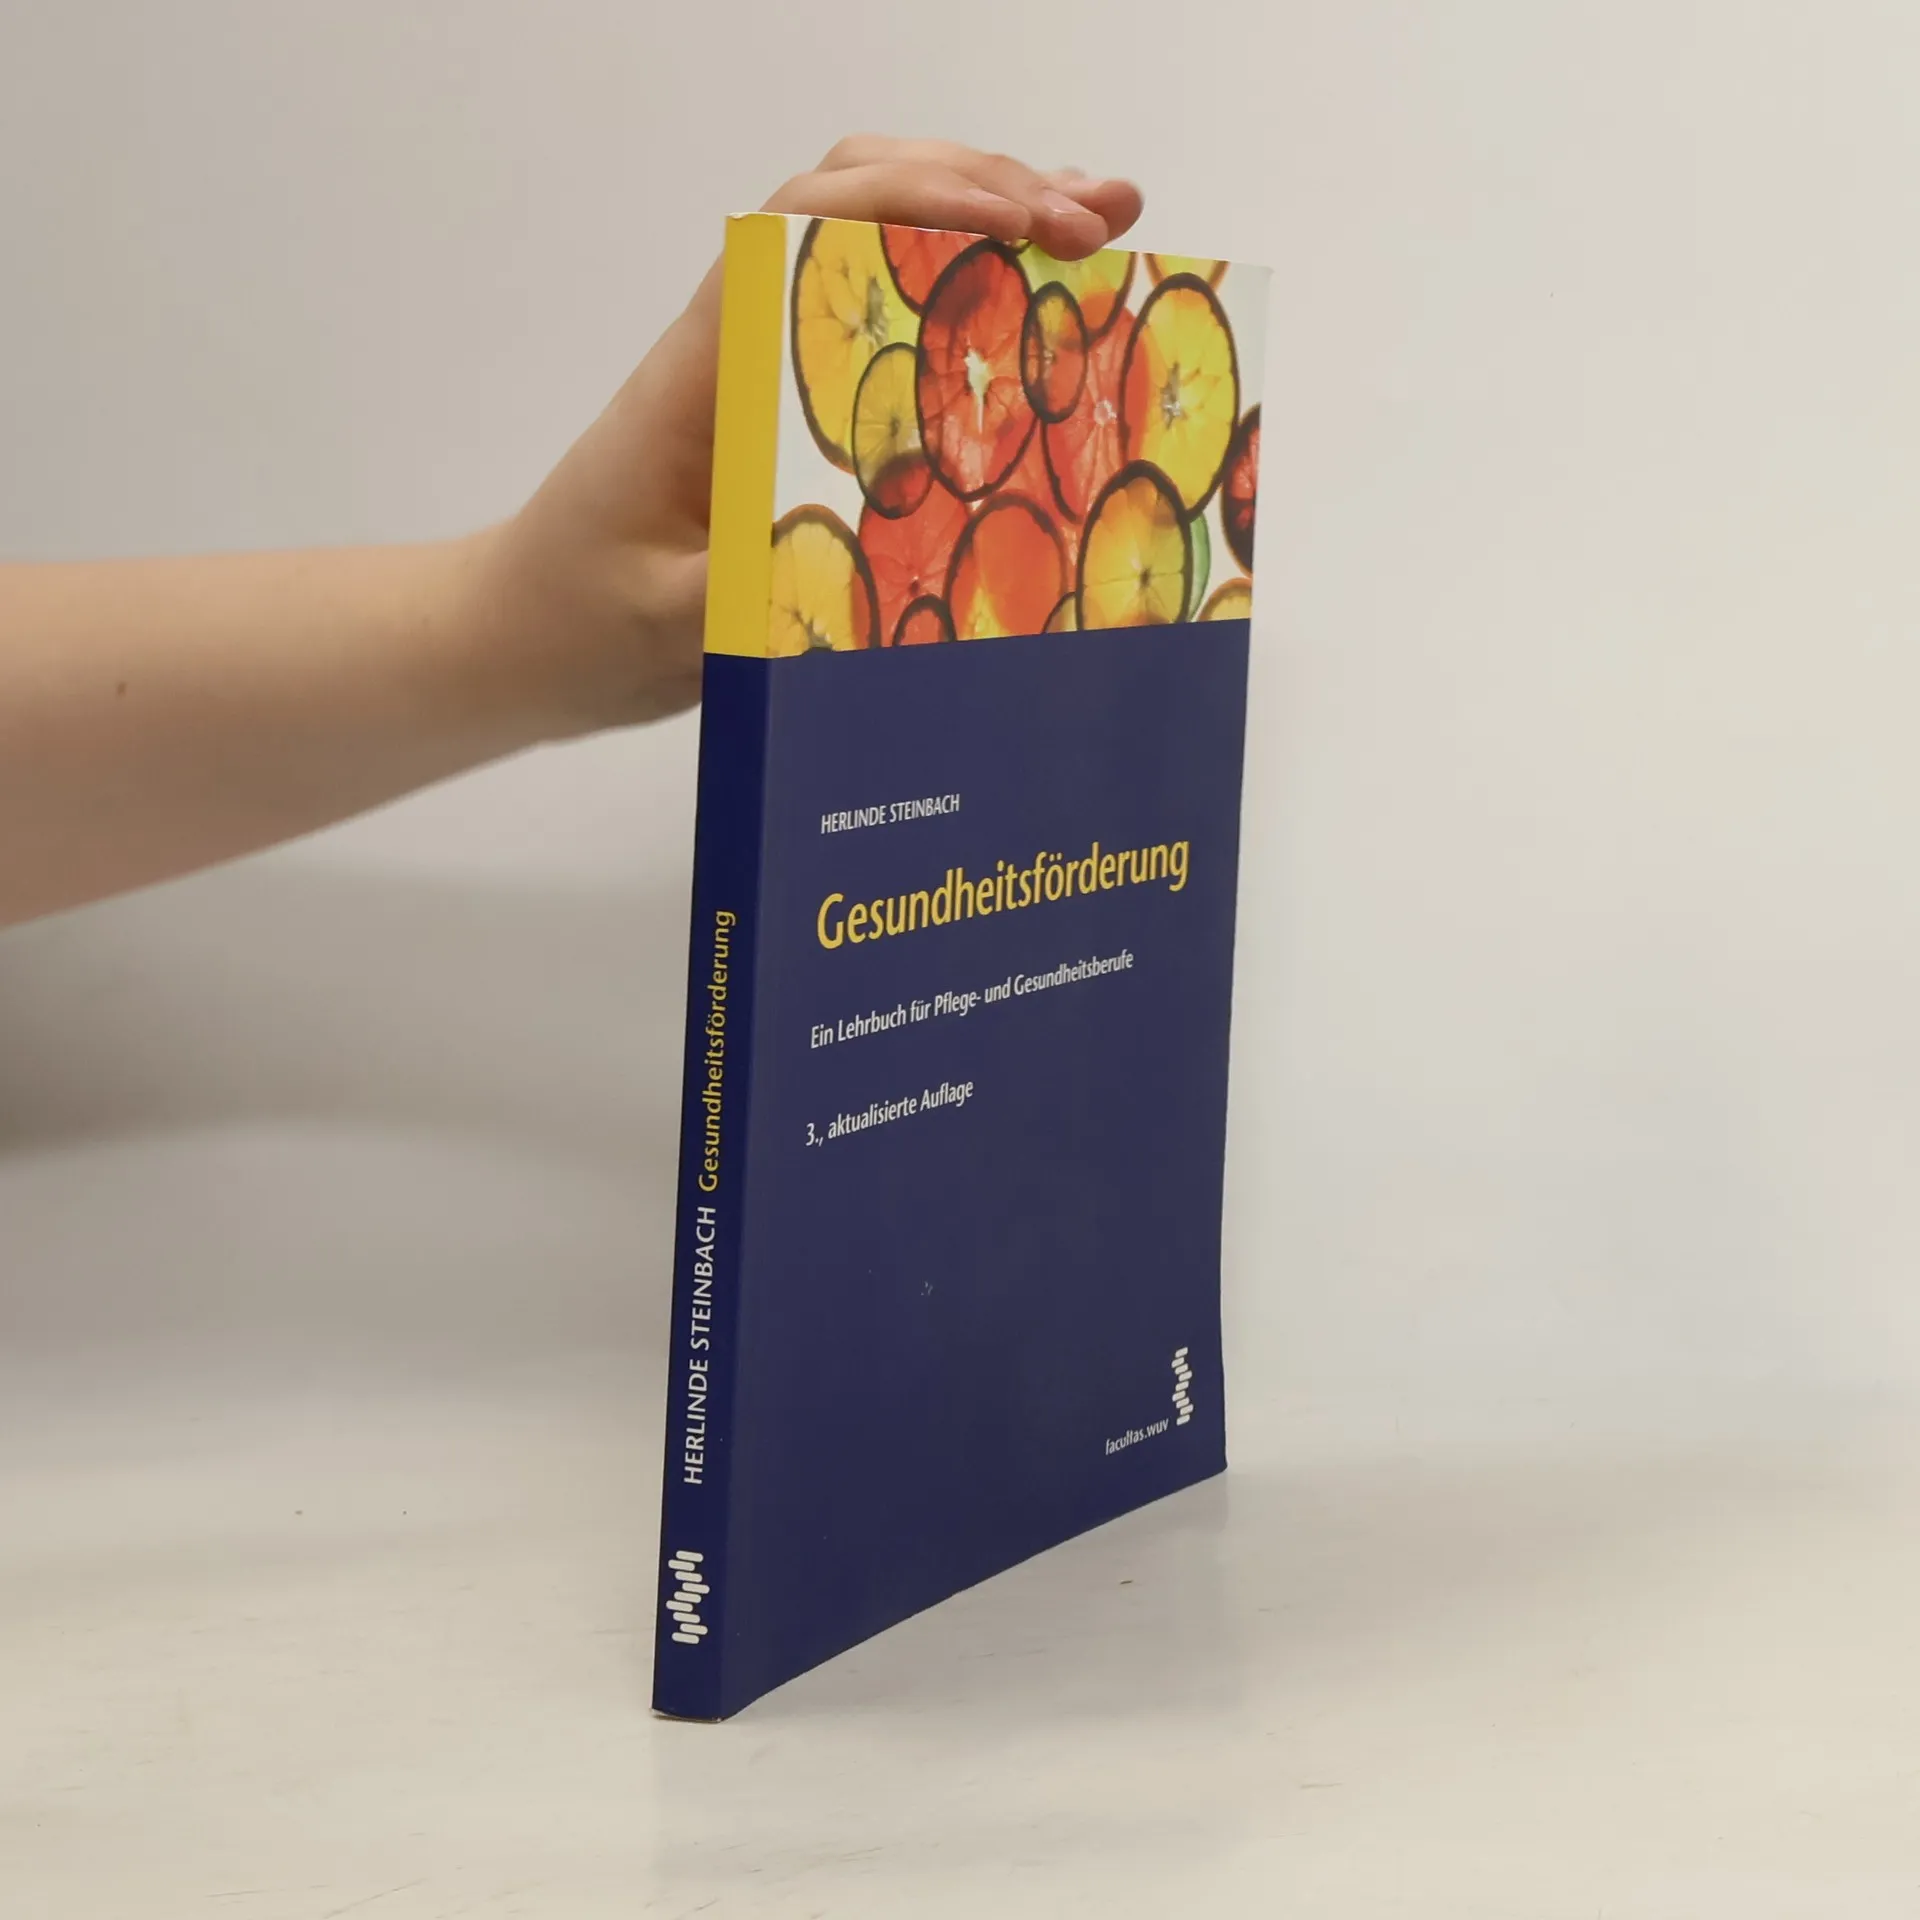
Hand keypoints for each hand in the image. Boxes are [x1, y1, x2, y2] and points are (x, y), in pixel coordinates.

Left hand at [484, 136, 1144, 736]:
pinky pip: (885, 324)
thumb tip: (869, 552)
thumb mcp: (667, 621)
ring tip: (1100, 228)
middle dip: (984, 187)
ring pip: (878, 243)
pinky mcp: (794, 409)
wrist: (525, 637)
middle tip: (1098, 224)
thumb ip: (751, 587)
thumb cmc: (580, 619)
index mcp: (706, 365)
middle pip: (859, 198)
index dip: (922, 198)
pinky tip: (1040, 302)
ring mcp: (769, 366)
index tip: (1027, 228)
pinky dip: (965, 292)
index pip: (809, 224)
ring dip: (987, 217)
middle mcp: (741, 340)